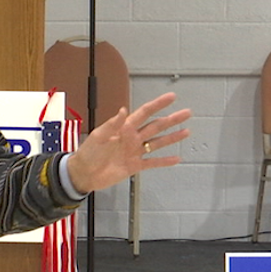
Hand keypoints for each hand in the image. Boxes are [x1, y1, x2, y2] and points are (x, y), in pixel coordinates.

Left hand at [66, 92, 190, 193]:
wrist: (83, 173)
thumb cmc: (88, 153)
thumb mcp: (99, 136)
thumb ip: (112, 124)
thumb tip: (123, 109)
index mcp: (124, 128)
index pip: (144, 113)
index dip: (158, 105)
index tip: (171, 97)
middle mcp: (132, 138)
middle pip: (156, 126)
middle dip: (171, 119)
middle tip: (187, 113)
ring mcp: (134, 152)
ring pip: (157, 143)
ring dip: (171, 138)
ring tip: (186, 132)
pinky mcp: (134, 166)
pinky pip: (152, 162)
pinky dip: (164, 161)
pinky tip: (176, 158)